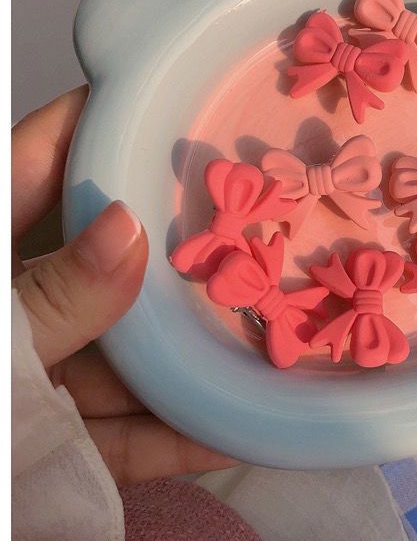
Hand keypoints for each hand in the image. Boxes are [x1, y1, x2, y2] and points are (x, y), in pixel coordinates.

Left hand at [12, 85, 238, 485]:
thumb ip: (44, 296)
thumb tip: (128, 227)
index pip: (35, 159)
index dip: (99, 118)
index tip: (170, 95)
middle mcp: (14, 308)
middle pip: (105, 257)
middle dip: (175, 244)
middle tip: (248, 216)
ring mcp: (36, 377)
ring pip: (127, 352)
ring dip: (194, 353)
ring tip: (267, 325)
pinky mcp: (51, 445)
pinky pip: (124, 435)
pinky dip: (177, 437)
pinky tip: (236, 427)